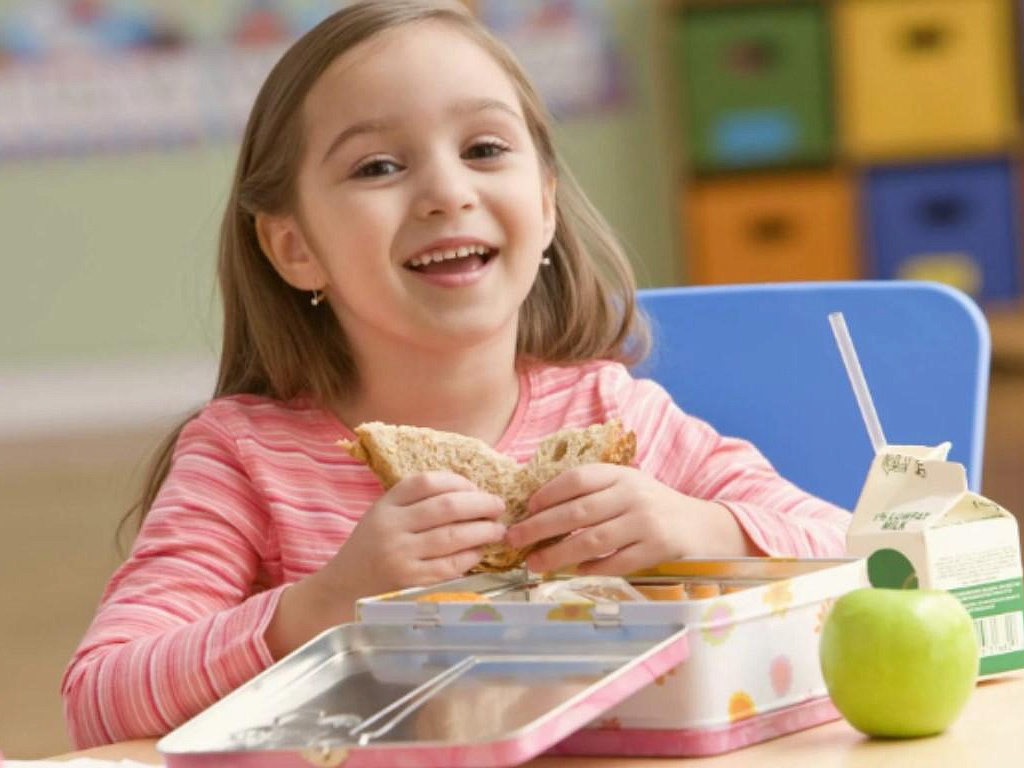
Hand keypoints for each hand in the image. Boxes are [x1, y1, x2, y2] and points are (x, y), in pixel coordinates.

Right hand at [266, 471, 504, 657]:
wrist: (340, 592)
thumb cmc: (368, 550)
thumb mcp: (381, 517)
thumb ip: (414, 504)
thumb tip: (469, 493)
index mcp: (385, 506)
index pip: (426, 481)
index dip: (458, 481)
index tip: (475, 487)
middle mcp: (392, 528)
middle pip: (447, 506)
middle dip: (480, 503)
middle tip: (498, 506)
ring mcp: (401, 556)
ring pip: (454, 536)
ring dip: (483, 530)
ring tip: (498, 529)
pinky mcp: (411, 583)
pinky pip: (450, 565)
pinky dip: (471, 556)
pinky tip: (480, 551)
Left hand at [505, 464, 753, 574]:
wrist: (703, 527)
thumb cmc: (654, 506)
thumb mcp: (627, 487)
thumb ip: (593, 493)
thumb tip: (539, 509)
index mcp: (622, 474)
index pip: (578, 479)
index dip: (548, 493)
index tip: (527, 507)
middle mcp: (633, 495)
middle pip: (577, 512)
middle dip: (540, 527)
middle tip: (513, 539)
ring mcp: (646, 523)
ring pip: (592, 540)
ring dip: (558, 553)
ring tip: (535, 562)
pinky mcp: (657, 549)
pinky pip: (616, 562)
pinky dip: (592, 568)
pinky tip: (575, 571)